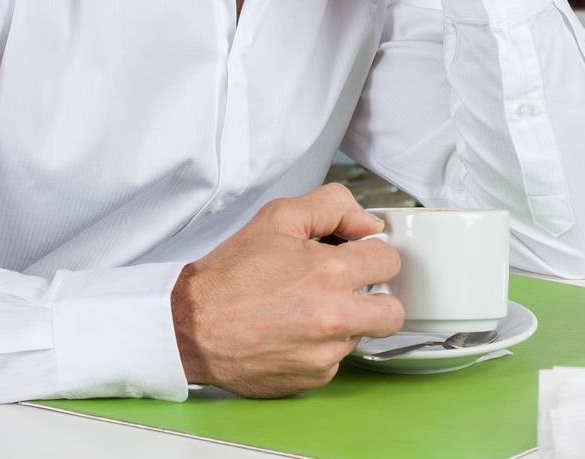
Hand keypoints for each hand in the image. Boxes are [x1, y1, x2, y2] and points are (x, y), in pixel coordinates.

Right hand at [171, 184, 403, 397]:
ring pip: (362, 336)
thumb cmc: (229, 276)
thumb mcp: (278, 218)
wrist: (191, 326)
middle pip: (393, 311)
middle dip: (376, 297)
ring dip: (345, 322)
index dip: (371, 254)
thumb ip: (332, 206)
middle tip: (348, 289)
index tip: (356, 258)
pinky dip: (321, 347)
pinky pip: (336, 361)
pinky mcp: (313, 378)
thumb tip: (369, 223)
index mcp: (330, 272)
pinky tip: (292, 332)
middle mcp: (335, 317)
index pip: (389, 261)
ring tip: (306, 309)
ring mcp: (326, 353)